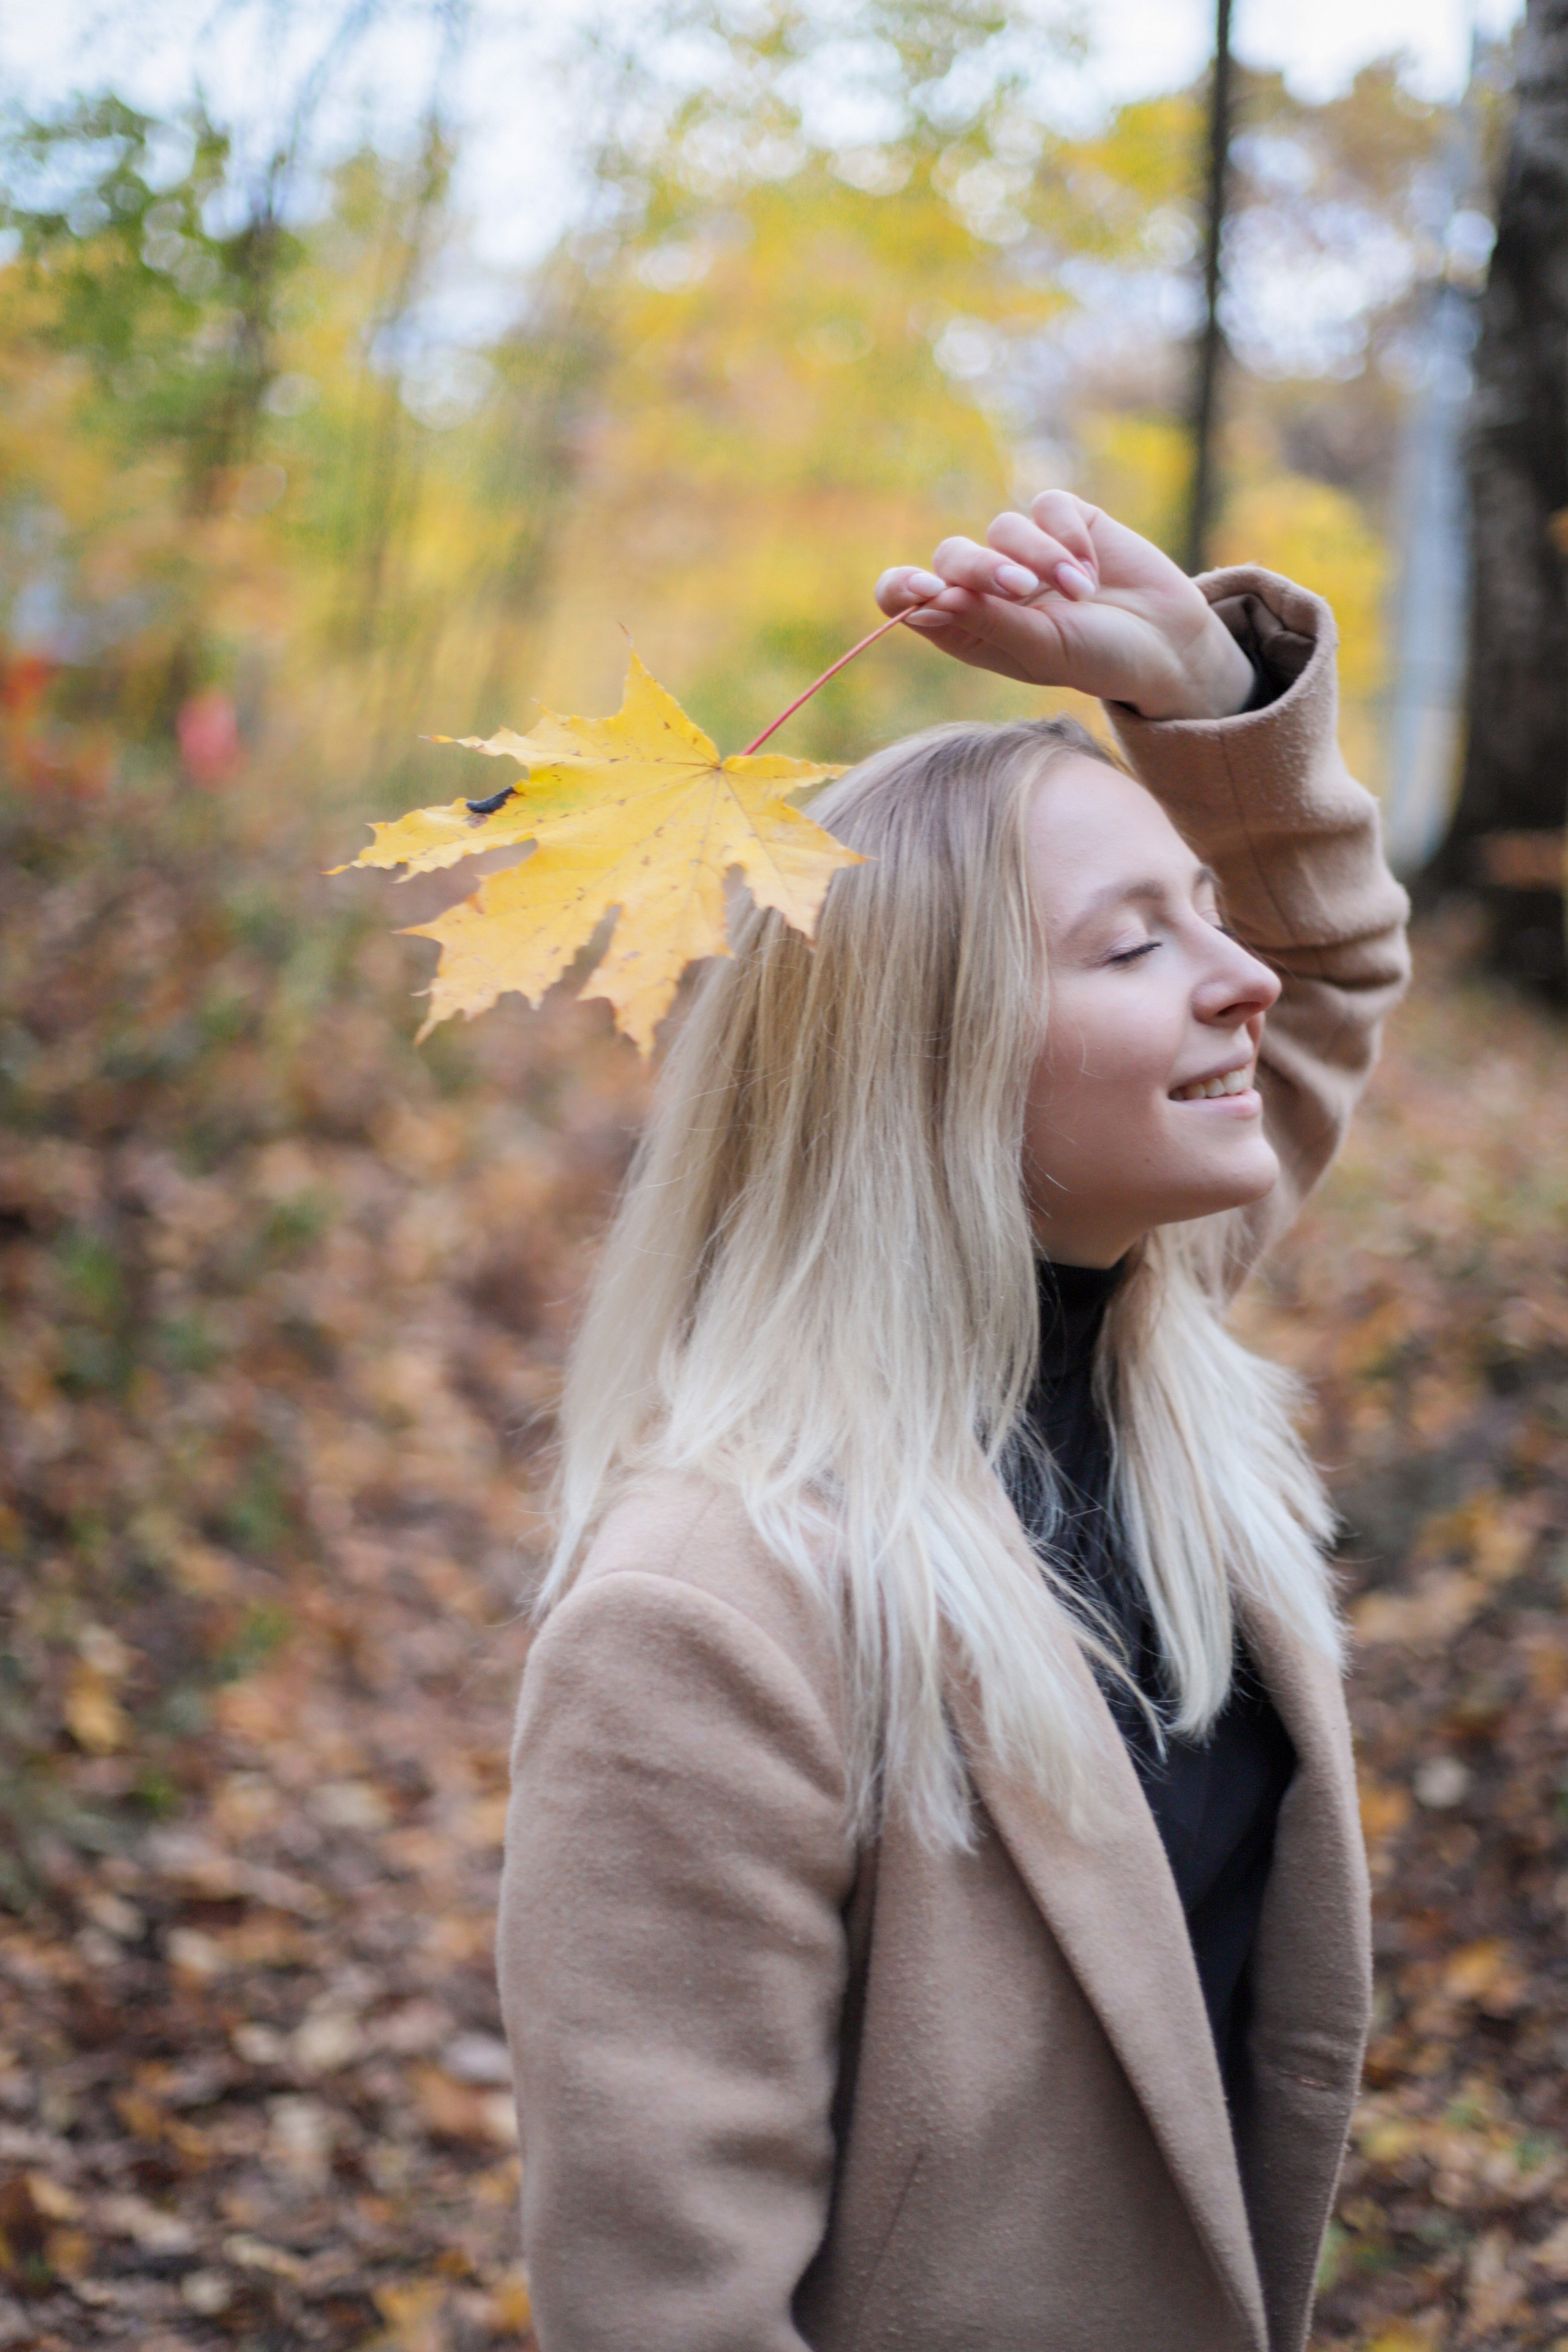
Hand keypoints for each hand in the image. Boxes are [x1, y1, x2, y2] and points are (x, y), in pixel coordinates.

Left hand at [874, 491, 1256, 721]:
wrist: (1167, 645)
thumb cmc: (1098, 660)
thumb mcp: (1041, 649)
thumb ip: (985, 621)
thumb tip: (922, 600)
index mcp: (967, 628)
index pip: (906, 596)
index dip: (904, 585)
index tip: (927, 587)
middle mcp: (988, 588)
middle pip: (953, 555)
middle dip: (982, 568)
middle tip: (1019, 589)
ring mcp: (1025, 551)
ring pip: (1003, 527)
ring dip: (1040, 558)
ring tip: (1080, 593)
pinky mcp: (1065, 521)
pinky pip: (1047, 506)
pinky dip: (1068, 536)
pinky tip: (1092, 570)